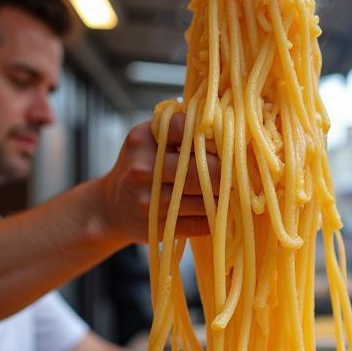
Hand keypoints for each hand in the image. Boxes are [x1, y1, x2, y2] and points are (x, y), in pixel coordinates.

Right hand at [96, 112, 220, 243]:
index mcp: (142, 140)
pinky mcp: (157, 228)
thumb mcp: (148, 139)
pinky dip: (215, 218)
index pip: (186, 128)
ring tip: (233, 191)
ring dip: (224, 196)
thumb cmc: (141, 167)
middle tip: (240, 172)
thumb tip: (222, 122)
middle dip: (226, 171)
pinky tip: (220, 212)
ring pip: (204, 199)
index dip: (213, 135)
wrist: (111, 207)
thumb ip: (178, 128)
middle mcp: (142, 169)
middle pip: (202, 168)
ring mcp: (148, 201)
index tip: (226, 141)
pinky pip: (200, 224)